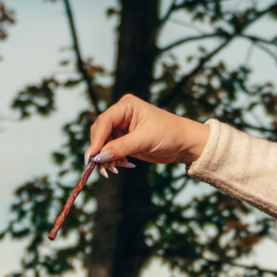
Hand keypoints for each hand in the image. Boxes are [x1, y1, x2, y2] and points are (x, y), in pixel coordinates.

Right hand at [84, 94, 208, 169]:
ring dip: (106, 158)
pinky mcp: (125, 140)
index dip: (96, 139)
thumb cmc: (169, 134)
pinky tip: (122, 166)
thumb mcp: (145, 140)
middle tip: (102, 168)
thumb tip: (98, 157)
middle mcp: (121, 115)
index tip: (92, 157)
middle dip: (100, 151)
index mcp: (126, 106)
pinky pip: (111, 151)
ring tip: (114, 170)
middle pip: (100, 133)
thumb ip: (121, 147)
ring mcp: (122, 128)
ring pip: (103, 144)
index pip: (104, 121)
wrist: (184, 143)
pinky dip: (113, 160)